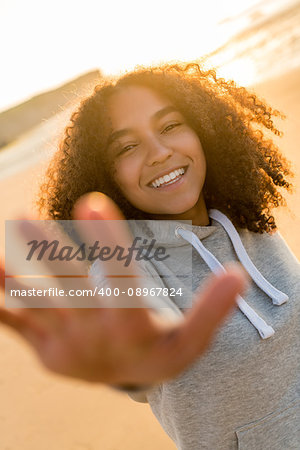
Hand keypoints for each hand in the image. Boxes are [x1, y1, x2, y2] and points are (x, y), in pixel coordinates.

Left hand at [0, 193, 246, 385]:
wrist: (127, 383)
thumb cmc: (161, 351)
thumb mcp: (192, 338)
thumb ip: (213, 307)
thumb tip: (238, 274)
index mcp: (132, 328)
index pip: (122, 279)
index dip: (108, 242)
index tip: (92, 202)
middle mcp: (94, 337)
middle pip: (71, 290)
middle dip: (51, 254)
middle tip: (25, 217)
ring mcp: (64, 344)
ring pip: (37, 304)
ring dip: (17, 273)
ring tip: (6, 241)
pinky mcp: (44, 349)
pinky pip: (16, 322)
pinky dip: (0, 300)